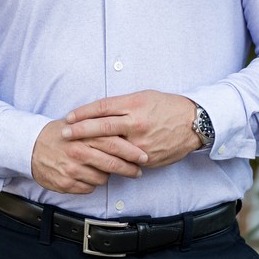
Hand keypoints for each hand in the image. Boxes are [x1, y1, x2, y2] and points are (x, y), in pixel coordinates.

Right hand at [31, 118, 147, 194]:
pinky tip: (87, 175)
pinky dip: (92, 183)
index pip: (114, 143)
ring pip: (102, 178)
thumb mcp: (78, 124)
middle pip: (112, 163)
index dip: (132, 152)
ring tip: (104, 169)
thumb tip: (126, 132)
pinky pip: (89, 188)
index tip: (144, 156)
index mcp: (84, 135)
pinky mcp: (66, 183)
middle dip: (129, 168)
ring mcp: (72, 169)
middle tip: (137, 171)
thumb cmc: (59, 134)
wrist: (30, 147)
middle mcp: (78, 152)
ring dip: (107, 175)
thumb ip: (99, 127)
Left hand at [62, 90, 200, 168]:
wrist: (193, 123)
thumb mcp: (144, 97)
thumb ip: (122, 105)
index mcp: (134, 104)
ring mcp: (141, 142)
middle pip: (101, 127)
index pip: (102, 108)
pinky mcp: (147, 158)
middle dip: (79, 131)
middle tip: (64, 134)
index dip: (83, 113)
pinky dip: (110, 160)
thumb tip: (99, 111)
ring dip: (91, 149)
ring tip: (76, 149)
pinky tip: (98, 161)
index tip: (69, 117)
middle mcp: (136, 123)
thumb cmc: (167, 106)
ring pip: (111, 147)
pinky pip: (124, 160)